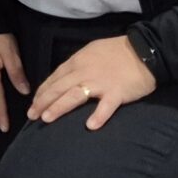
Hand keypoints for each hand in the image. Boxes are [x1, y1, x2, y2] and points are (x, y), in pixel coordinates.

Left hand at [26, 34, 156, 132]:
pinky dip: (98, 116)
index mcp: (77, 62)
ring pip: (74, 95)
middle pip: (59, 88)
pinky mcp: (117, 92)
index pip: (54, 78)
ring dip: (59, 107)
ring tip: (46, 118)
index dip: (42, 91)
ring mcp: (100, 82)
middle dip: (43, 102)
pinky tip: (89, 127)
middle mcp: (84, 72)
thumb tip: (65, 77)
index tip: (33, 103)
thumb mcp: (91, 52)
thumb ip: (78, 65)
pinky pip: (106, 106)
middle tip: (31, 116)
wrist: (145, 50)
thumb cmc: (117, 52)